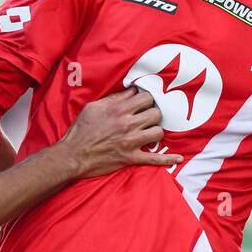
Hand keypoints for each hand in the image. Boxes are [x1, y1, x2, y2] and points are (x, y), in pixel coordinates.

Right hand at [62, 88, 181, 178]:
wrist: (73, 155)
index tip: (145, 103)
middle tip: (148, 118)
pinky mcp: (131, 157)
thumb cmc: (81, 130)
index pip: (146, 97)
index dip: (147, 99)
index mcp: (119, 109)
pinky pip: (154, 159)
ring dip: (156, 131)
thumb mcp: (93, 107)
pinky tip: (178, 159)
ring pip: (158, 132)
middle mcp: (128, 124)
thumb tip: (130, 92)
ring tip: (150, 132)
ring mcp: (131, 142)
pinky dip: (168, 159)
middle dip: (153, 114)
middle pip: (155, 113)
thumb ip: (113, 99)